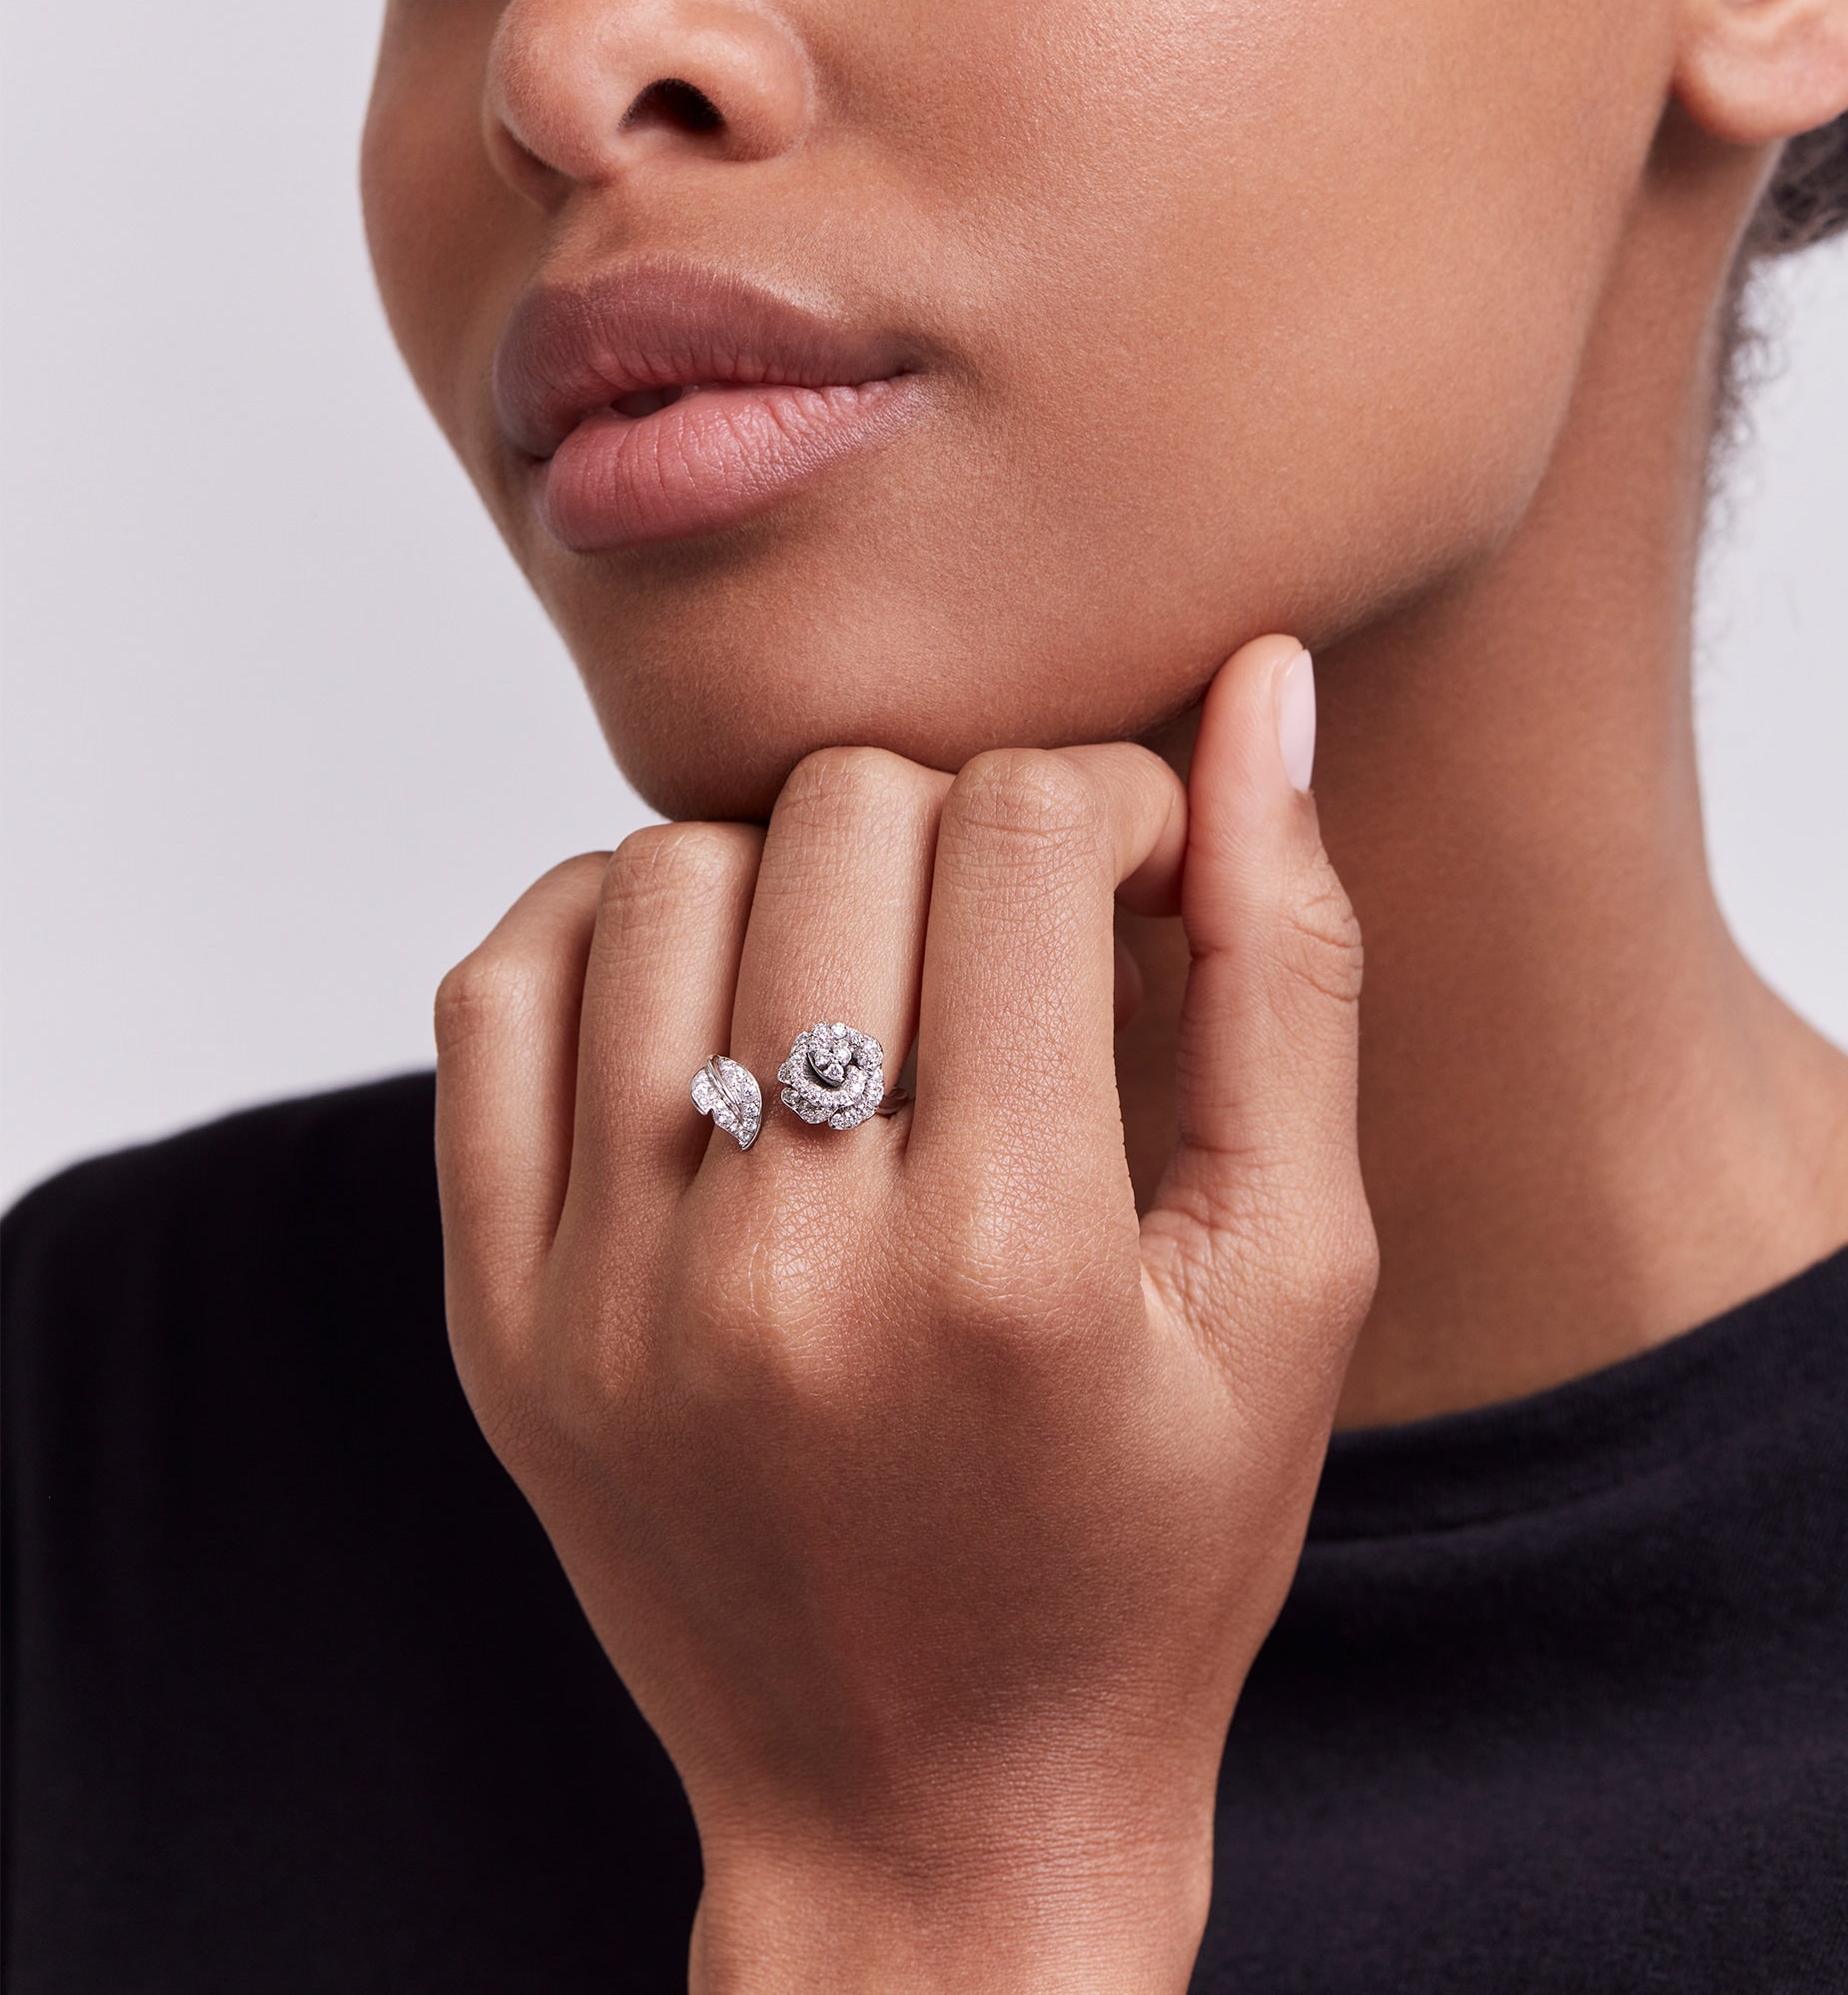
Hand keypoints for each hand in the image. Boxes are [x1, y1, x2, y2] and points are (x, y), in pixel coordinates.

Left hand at [434, 634, 1374, 1992]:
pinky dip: (603, 926)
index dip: (1109, 800)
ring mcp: (611, 1295)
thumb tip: (1262, 695)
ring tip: (873, 971)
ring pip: (666, 876)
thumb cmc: (1153, 1553)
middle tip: (1011, 932)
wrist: (932, 1816)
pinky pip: (496, 996)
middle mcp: (788, 1266)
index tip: (1132, 875)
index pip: (1027, 830)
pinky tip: (711, 984)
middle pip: (845, 818)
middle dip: (960, 822)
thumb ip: (1285, 972)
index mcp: (1015, 1256)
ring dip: (794, 868)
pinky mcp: (502, 1321)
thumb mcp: (1295, 1280)